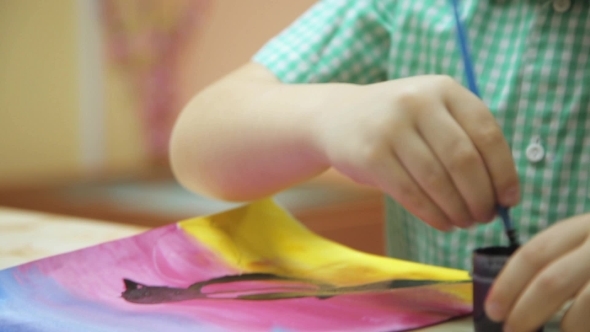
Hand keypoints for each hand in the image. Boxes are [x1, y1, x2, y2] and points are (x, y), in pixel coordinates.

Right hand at [314, 75, 519, 229]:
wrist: (336, 117)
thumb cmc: (396, 122)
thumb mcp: (431, 112)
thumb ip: (464, 139)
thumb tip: (501, 194)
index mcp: (443, 88)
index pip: (487, 133)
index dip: (504, 172)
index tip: (510, 199)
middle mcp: (418, 102)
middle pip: (464, 160)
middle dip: (481, 197)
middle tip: (485, 217)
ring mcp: (391, 127)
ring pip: (438, 180)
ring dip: (457, 210)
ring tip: (464, 222)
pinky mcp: (370, 155)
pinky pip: (410, 193)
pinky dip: (432, 214)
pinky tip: (442, 223)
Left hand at [485, 213, 589, 330]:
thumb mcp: (584, 248)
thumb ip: (555, 265)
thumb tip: (511, 300)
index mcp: (583, 227)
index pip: (534, 253)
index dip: (508, 283)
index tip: (492, 310)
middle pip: (553, 280)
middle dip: (526, 312)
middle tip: (511, 331)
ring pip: (583, 308)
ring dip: (565, 329)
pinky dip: (584, 328)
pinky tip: (580, 329)